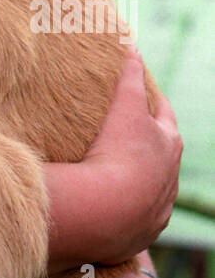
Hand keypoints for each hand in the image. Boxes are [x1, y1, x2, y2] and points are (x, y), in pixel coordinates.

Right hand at [81, 49, 181, 263]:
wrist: (108, 210)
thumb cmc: (120, 153)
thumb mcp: (124, 107)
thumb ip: (129, 76)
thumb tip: (133, 47)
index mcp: (168, 143)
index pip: (164, 116)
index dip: (153, 102)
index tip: (144, 95)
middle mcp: (170, 176)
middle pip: (163, 153)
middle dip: (150, 142)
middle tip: (130, 131)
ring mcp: (158, 205)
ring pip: (154, 186)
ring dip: (141, 178)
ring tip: (118, 171)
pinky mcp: (143, 229)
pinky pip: (138, 215)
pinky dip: (129, 207)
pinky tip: (113, 204)